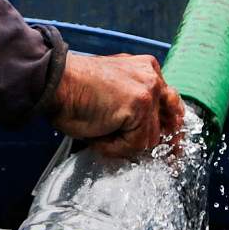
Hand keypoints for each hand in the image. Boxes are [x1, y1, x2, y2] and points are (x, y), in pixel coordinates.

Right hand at [49, 52, 184, 158]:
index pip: (169, 102)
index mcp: (145, 69)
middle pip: (174, 118)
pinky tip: (99, 137)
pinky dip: (116, 148)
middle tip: (169, 160)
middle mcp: (151, 76)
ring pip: (151, 137)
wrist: (54, 83)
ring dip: (126, 145)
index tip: (169, 146)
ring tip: (101, 137)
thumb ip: (132, 106)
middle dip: (169, 142)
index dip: (168, 126)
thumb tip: (145, 135)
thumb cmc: (73, 91)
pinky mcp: (139, 105)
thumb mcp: (111, 93)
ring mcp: (147, 90)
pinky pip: (137, 143)